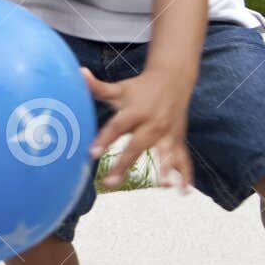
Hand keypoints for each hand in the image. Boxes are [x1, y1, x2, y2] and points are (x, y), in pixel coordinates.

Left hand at [82, 67, 194, 191]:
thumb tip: (78, 72)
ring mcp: (169, 133)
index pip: (117, 126)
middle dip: (125, 164)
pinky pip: (183, 159)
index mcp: (136, 111)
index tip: (92, 153)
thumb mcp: (120, 89)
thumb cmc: (140, 88)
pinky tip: (184, 191)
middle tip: (111, 182)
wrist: (173, 80)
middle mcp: (153, 123)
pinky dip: (185, 175)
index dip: (105, 139)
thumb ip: (98, 87)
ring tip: (161, 185)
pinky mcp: (179, 141)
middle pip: (138, 145)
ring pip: (166, 153)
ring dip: (165, 169)